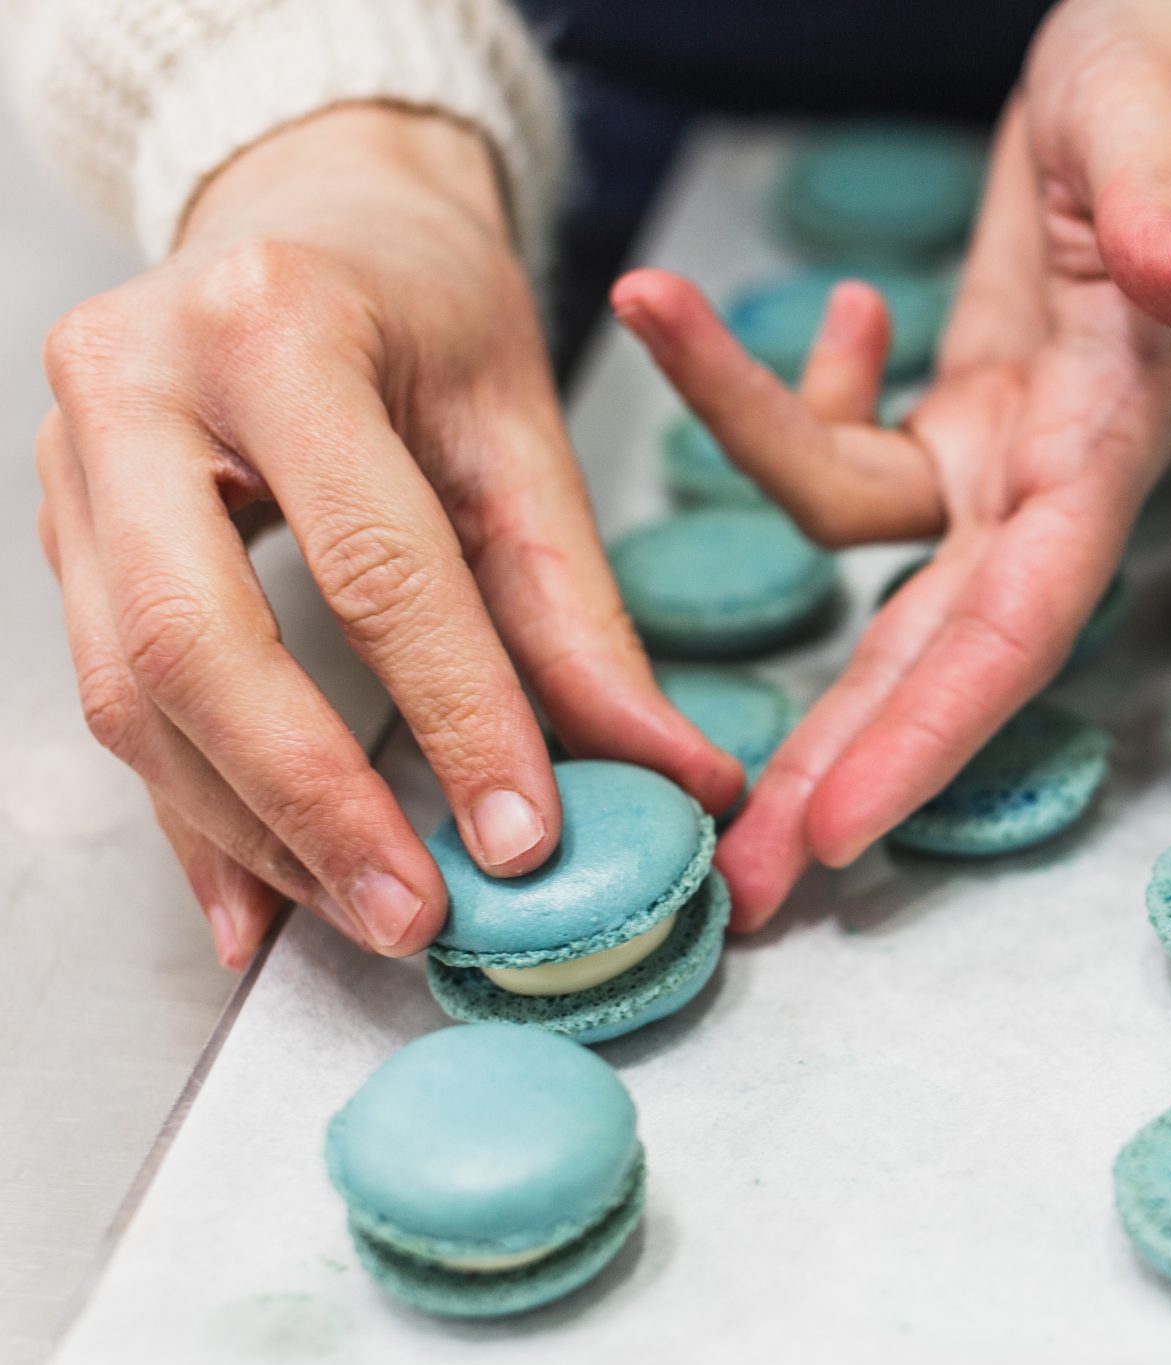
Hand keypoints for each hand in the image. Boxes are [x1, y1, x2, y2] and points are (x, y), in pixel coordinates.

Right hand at [39, 104, 742, 968]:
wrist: (310, 209)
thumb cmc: (424, 304)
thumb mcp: (524, 427)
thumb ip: (582, 609)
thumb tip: (677, 774)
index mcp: (274, 328)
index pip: (372, 561)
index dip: (453, 713)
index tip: (525, 835)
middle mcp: (135, 385)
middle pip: (193, 640)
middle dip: (310, 802)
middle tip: (416, 912)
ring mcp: (70, 459)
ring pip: (131, 690)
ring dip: (253, 830)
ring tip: (369, 917)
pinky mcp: (60, 527)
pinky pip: (112, 697)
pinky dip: (194, 816)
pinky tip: (259, 907)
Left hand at [612, 0, 1170, 931]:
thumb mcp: (1166, 118)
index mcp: (1115, 430)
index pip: (1022, 611)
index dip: (936, 729)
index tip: (840, 828)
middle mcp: (1063, 472)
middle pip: (942, 653)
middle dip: (844, 771)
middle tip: (744, 891)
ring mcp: (1012, 455)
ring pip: (877, 582)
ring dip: (781, 639)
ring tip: (667, 735)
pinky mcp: (966, 420)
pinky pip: (847, 462)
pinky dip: (766, 416)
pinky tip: (705, 330)